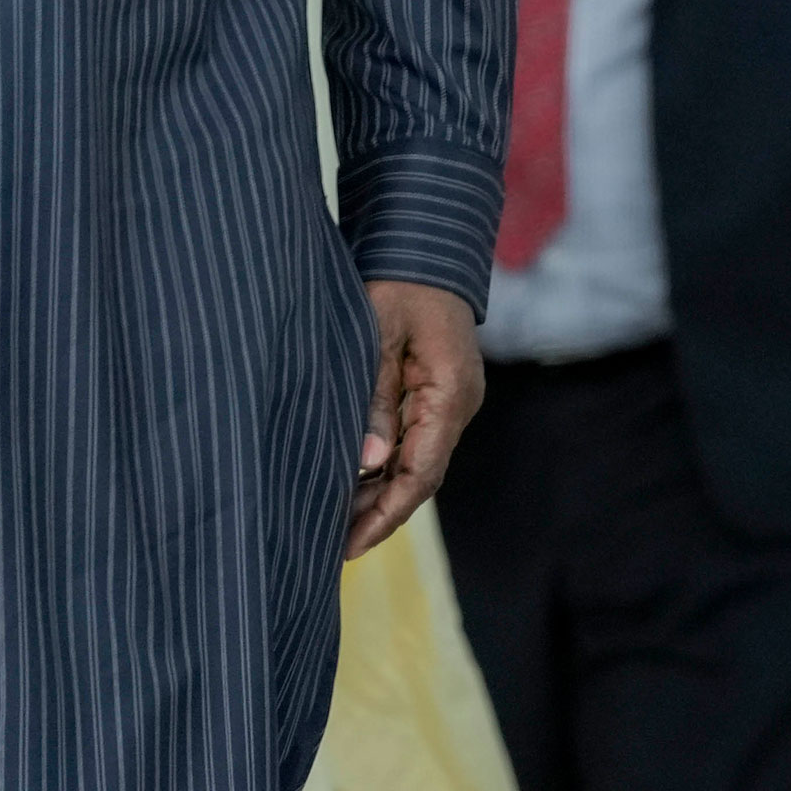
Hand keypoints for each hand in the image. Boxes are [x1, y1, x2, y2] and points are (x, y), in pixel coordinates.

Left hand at [350, 282, 482, 555]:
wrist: (426, 244)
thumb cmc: (399, 282)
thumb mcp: (377, 337)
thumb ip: (374, 399)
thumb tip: (369, 462)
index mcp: (449, 395)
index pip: (421, 474)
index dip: (385, 514)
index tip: (349, 545)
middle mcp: (458, 405)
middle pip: (421, 476)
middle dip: (380, 512)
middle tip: (332, 546)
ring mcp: (452, 399)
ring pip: (418, 461)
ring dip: (381, 491)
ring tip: (336, 521)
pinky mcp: (439, 391)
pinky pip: (416, 440)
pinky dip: (387, 464)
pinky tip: (355, 478)